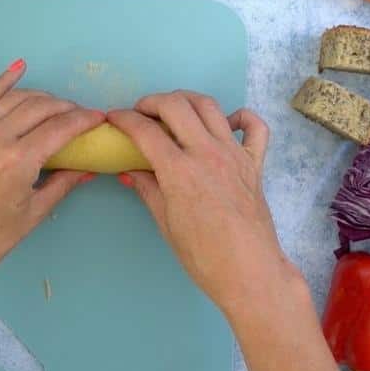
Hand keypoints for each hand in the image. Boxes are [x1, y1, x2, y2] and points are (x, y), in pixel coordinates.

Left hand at [0, 60, 102, 289]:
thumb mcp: (36, 211)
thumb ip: (64, 182)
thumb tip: (89, 168)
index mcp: (18, 160)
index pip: (60, 127)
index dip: (84, 120)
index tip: (101, 118)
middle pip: (40, 108)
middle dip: (67, 108)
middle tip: (82, 116)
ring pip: (16, 99)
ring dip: (42, 97)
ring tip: (59, 106)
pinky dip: (3, 82)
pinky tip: (19, 67)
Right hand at [107, 92, 288, 317]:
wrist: (249, 270)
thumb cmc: (202, 256)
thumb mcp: (166, 223)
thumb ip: (148, 189)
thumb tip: (129, 170)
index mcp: (180, 171)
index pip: (145, 131)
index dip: (124, 119)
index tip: (113, 118)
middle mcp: (208, 153)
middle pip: (177, 106)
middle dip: (152, 102)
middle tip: (140, 113)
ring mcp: (235, 154)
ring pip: (210, 107)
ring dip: (187, 100)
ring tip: (173, 110)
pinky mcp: (256, 162)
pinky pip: (255, 126)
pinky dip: (241, 117)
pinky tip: (226, 124)